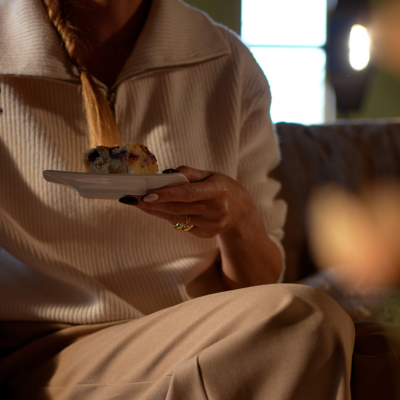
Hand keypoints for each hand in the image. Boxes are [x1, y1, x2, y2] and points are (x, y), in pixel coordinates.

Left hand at [119, 166, 255, 238]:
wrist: (240, 211)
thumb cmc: (223, 187)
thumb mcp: (211, 175)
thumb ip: (190, 173)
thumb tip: (166, 174)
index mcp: (218, 191)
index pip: (188, 193)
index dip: (166, 194)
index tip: (146, 194)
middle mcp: (216, 210)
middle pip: (178, 208)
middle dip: (152, 204)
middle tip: (131, 198)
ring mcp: (211, 225)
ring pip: (176, 218)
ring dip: (155, 211)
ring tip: (137, 203)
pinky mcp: (206, 234)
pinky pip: (181, 225)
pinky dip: (166, 217)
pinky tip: (155, 210)